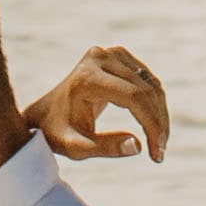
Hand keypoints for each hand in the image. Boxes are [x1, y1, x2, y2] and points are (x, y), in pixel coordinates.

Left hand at [34, 36, 169, 164]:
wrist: (45, 112)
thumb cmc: (57, 133)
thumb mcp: (76, 147)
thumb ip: (105, 147)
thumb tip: (138, 146)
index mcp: (88, 78)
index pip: (132, 97)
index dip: (150, 124)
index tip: (157, 152)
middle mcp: (100, 59)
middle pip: (144, 90)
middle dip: (157, 122)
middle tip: (160, 151)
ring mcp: (109, 53)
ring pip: (149, 84)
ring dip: (159, 113)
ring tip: (159, 142)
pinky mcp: (117, 55)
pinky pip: (145, 79)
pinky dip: (154, 101)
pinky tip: (154, 124)